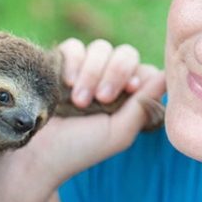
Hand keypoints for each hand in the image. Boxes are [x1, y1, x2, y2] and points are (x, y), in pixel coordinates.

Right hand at [0, 38, 165, 187]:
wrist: (34, 155)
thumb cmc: (80, 150)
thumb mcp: (119, 132)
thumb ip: (143, 105)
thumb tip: (167, 75)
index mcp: (127, 99)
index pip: (144, 70)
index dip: (138, 75)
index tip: (129, 90)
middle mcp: (108, 81)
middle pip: (125, 54)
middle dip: (115, 73)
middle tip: (100, 99)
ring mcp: (84, 72)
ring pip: (100, 48)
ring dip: (92, 72)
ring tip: (78, 100)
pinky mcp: (59, 65)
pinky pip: (73, 46)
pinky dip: (73, 61)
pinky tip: (66, 83)